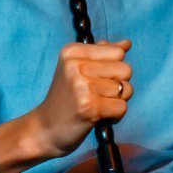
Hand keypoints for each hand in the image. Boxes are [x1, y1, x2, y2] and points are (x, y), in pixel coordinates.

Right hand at [32, 39, 133, 157]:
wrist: (45, 129)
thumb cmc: (66, 98)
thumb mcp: (77, 68)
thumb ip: (102, 53)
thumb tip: (127, 43)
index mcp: (72, 51)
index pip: (118, 52)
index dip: (115, 68)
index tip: (98, 79)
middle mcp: (75, 65)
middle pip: (126, 69)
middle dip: (120, 85)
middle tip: (99, 95)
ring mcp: (82, 86)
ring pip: (127, 89)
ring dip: (117, 101)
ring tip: (98, 105)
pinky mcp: (89, 107)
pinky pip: (122, 107)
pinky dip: (115, 116)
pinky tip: (99, 116)